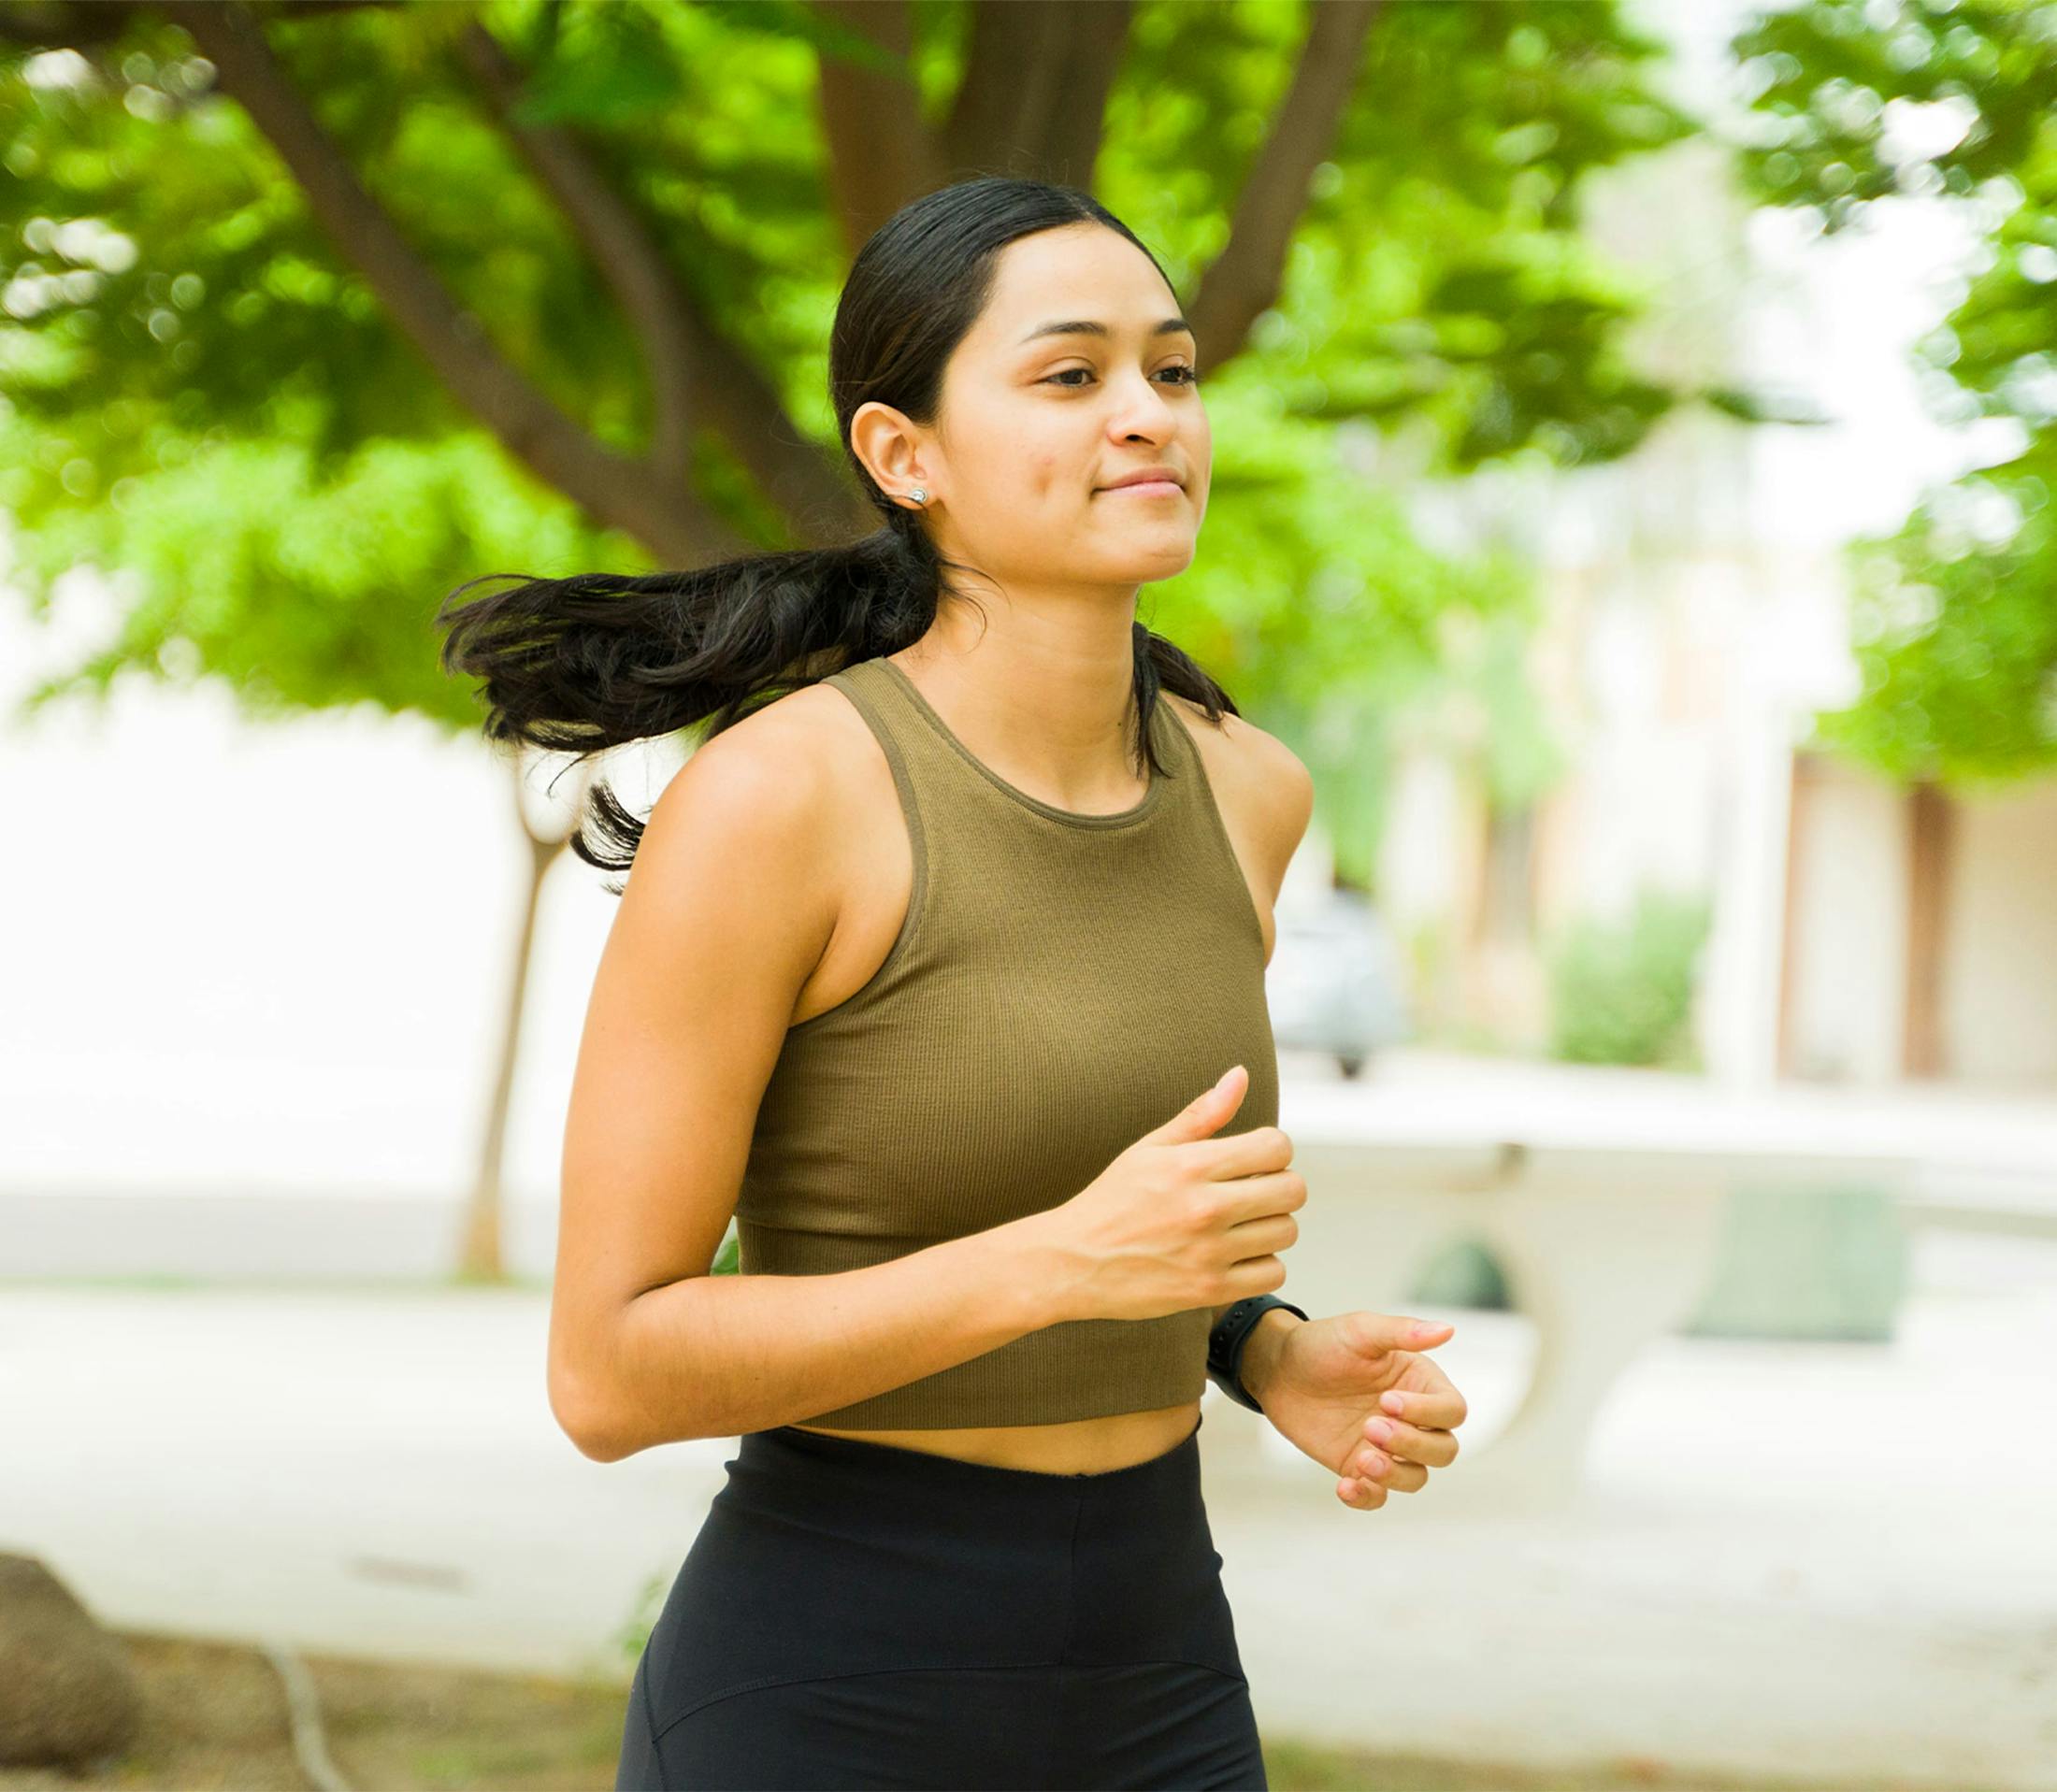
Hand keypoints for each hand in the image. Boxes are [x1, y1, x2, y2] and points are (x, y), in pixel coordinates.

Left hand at [1250, 1311, 1465, 1509]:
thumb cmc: (1323, 1344)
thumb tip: (1447, 1329)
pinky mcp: (1358, 1466)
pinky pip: (1377, 1496)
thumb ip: (1403, 1331)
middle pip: (1443, 1450)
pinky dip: (1366, 1497)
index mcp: (1421, 1384)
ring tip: (1362, 1460)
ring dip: (1394, 1475)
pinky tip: (1344, 1486)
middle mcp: (1412, 1419)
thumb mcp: (1361, 1331)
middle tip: (1370, 1426)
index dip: (1428, 1412)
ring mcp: (1387, 1447)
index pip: (1452, 1410)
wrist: (1279, 1369)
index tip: (1385, 1400)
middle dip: (1413, 1445)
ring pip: (1416, 1478)